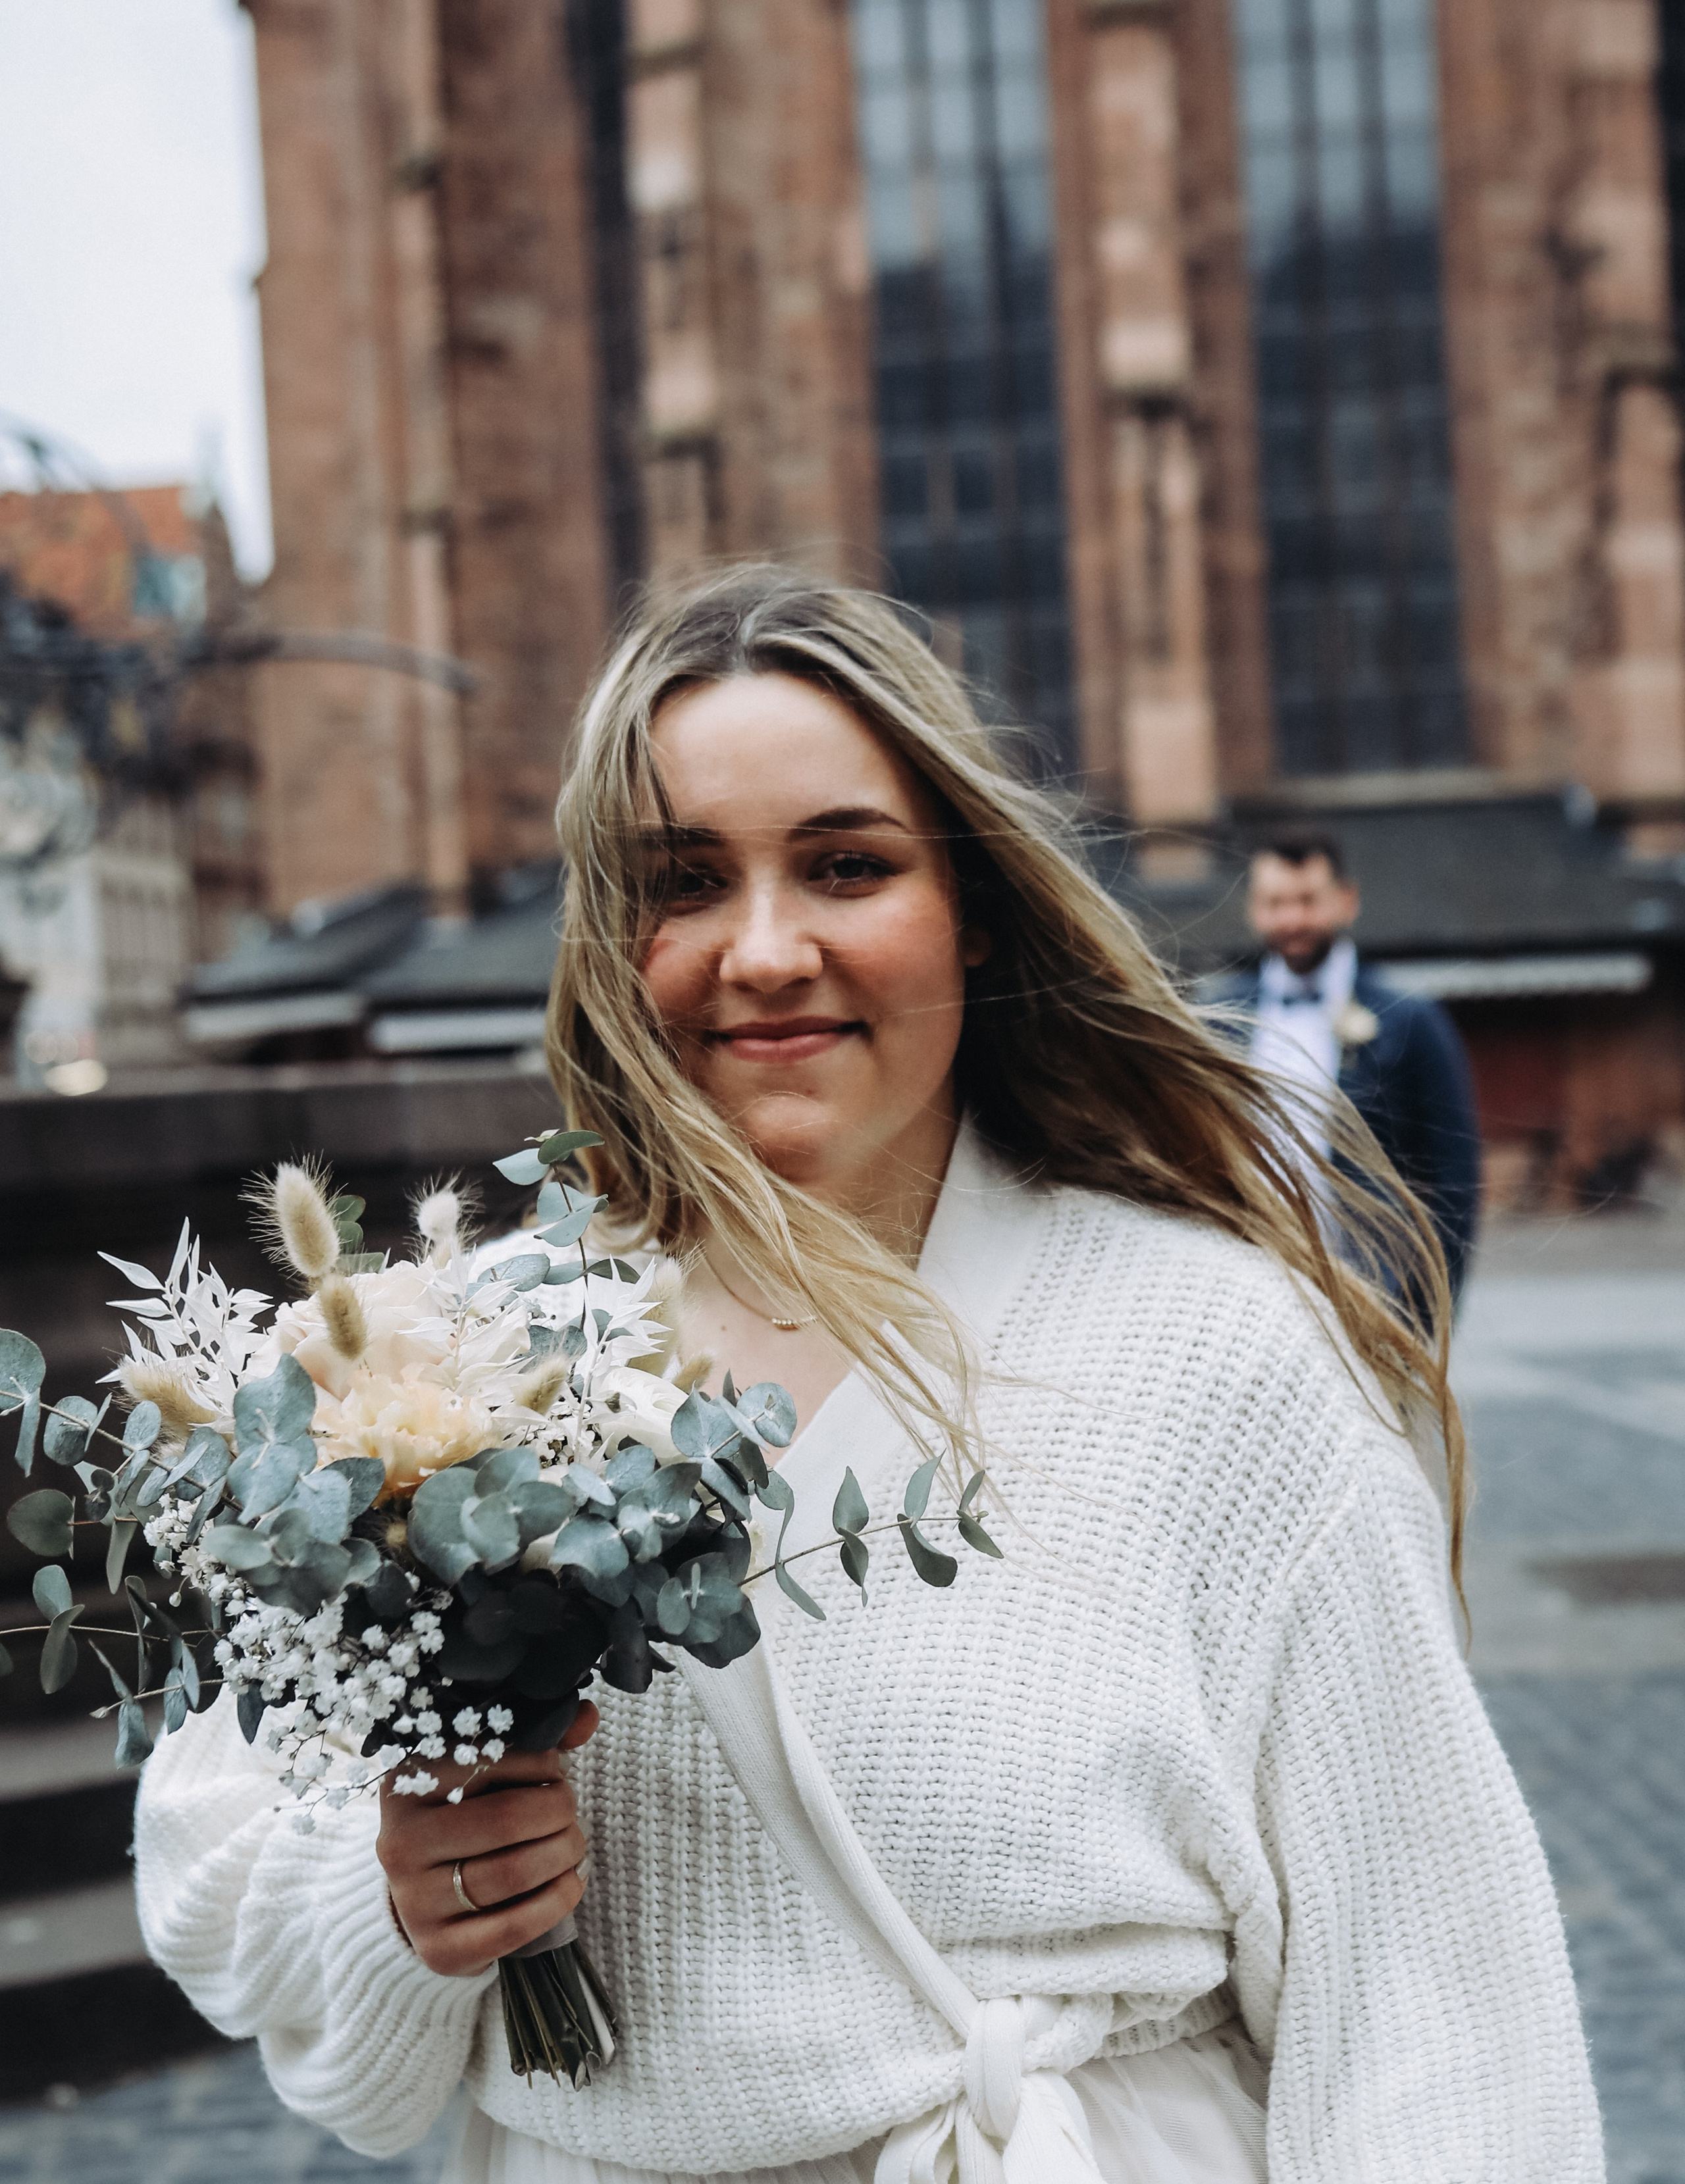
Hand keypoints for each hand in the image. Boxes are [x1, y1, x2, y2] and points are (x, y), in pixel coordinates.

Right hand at [376, 1702, 598, 1975]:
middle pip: (507, 1819)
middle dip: (559, 1811)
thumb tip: (587, 1716)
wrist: (424, 1891)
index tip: (553, 1771)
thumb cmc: (465, 1816)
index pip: (493, 1760)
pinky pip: (514, 1926)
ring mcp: (414, 1900)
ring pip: (513, 1873)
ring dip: (564, 1854)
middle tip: (570, 1811)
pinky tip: (571, 1883)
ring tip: (573, 1845)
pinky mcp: (438, 1948)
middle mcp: (401, 1841)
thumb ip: (537, 1740)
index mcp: (407, 1784)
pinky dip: (558, 1901)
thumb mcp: (487, 1771)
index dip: (542, 1763)